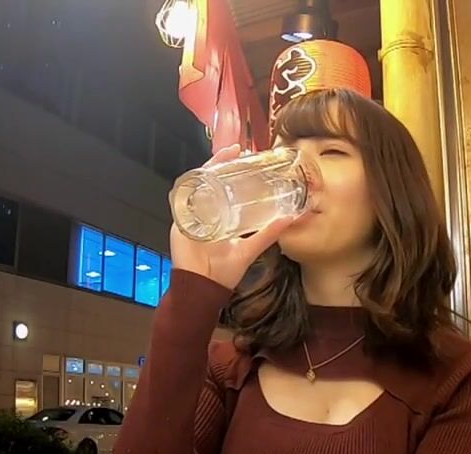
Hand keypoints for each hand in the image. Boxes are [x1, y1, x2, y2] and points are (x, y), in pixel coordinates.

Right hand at [169, 145, 295, 290]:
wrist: (203, 288)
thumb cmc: (223, 272)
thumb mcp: (249, 249)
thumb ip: (268, 234)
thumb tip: (290, 219)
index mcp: (220, 216)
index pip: (225, 186)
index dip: (233, 170)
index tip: (246, 155)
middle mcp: (205, 211)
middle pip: (210, 180)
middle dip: (221, 162)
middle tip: (237, 150)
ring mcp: (191, 214)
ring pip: (197, 184)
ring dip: (208, 167)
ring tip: (223, 156)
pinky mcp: (180, 220)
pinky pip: (182, 197)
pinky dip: (190, 184)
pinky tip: (202, 173)